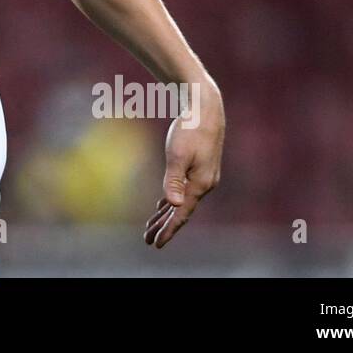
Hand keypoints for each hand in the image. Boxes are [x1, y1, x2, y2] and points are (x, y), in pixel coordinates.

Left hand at [144, 84, 223, 247]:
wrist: (205, 109)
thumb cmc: (190, 129)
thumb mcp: (178, 155)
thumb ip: (174, 180)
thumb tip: (172, 205)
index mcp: (200, 184)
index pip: (181, 214)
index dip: (168, 230)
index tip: (155, 243)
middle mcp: (204, 184)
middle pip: (181, 212)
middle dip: (164, 226)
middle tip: (147, 239)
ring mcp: (203, 177)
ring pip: (182, 202)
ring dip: (166, 215)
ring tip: (151, 227)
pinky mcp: (199, 168)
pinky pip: (184, 191)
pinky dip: (172, 200)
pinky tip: (163, 205)